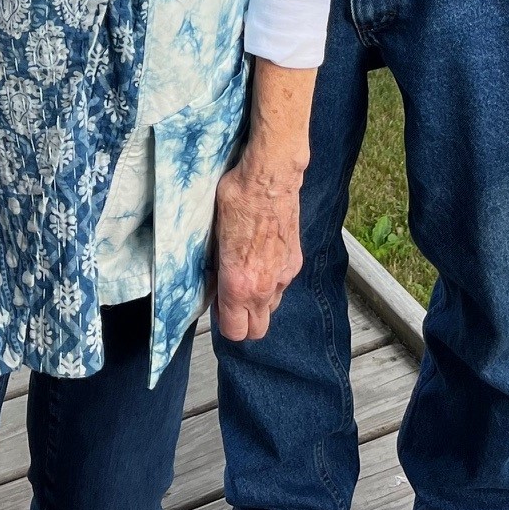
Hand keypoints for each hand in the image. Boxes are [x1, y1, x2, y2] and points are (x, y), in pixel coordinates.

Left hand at [212, 151, 304, 341]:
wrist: (270, 177)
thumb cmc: (237, 199)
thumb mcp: (213, 234)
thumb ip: (215, 268)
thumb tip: (213, 283)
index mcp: (239, 284)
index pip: (234, 332)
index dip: (223, 322)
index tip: (217, 305)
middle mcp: (264, 287)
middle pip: (257, 331)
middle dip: (244, 321)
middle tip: (232, 299)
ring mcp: (283, 275)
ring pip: (271, 308)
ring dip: (259, 301)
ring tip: (248, 275)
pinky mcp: (295, 261)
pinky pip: (282, 285)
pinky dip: (273, 282)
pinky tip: (263, 258)